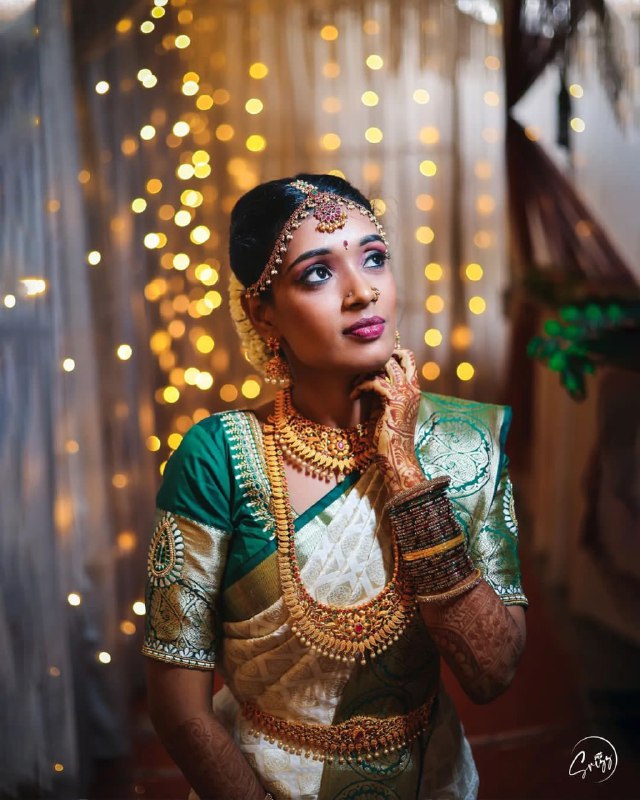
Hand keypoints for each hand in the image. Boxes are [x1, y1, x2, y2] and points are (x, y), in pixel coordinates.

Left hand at [351, 348, 423, 492]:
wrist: (395, 457)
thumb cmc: (387, 435)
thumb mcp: (384, 407)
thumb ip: (381, 390)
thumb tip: (368, 374)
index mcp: (413, 389)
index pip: (408, 357)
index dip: (389, 355)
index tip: (370, 367)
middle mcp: (413, 388)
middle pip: (400, 356)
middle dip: (378, 360)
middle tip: (362, 373)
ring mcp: (406, 393)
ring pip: (387, 365)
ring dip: (366, 372)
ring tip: (355, 385)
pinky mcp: (394, 401)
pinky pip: (375, 382)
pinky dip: (361, 386)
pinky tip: (353, 396)